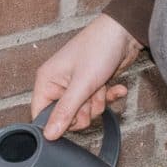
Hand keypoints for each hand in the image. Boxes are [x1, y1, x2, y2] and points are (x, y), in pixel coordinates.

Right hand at [31, 14, 142, 140]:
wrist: (125, 31)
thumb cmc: (99, 48)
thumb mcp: (81, 84)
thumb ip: (65, 112)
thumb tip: (49, 135)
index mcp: (46, 81)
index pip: (40, 114)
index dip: (56, 122)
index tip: (73, 119)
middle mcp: (57, 84)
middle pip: (64, 117)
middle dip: (83, 111)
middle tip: (91, 97)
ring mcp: (75, 86)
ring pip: (83, 112)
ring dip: (97, 103)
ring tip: (101, 85)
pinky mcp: (90, 86)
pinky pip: (95, 103)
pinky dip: (107, 97)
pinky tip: (115, 88)